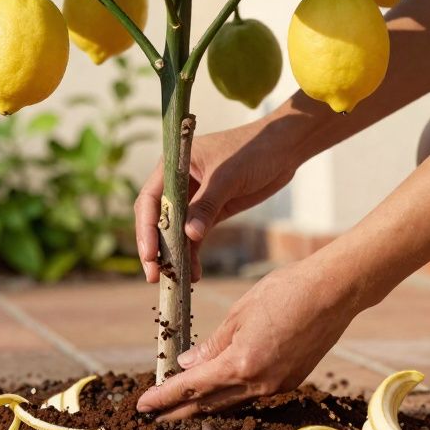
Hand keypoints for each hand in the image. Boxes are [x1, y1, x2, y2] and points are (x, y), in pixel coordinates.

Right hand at [134, 118, 299, 282]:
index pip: (150, 200)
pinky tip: (194, 273)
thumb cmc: (253, 150)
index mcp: (173, 165)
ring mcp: (193, 198)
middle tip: (155, 275)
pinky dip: (193, 254)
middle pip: (157, 219)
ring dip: (174, 255)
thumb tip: (189, 236)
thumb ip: (207, 205)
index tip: (149, 254)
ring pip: (175, 232)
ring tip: (175, 280)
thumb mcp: (227, 177)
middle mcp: (177, 183)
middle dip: (155, 248)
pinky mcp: (209, 211)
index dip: (146, 228)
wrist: (284, 149)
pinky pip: (194, 236)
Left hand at [135, 259, 371, 418]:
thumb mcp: (239, 313)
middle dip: (178, 411)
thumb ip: (212, 344)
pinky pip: (250, 394)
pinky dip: (228, 395)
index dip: (164, 397)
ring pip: (230, 402)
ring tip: (179, 409)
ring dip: (203, 406)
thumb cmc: (285, 292)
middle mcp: (259, 383)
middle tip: (152, 417)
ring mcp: (276, 386)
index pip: (192, 388)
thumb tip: (187, 365)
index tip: (143, 404)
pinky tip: (217, 392)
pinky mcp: (290, 381)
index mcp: (241, 364)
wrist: (334, 292)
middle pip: (209, 404)